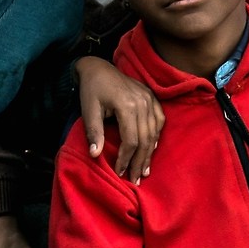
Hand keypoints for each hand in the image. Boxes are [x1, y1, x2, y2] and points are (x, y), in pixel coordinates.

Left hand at [75, 57, 163, 181]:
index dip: (125, 159)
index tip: (119, 172)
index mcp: (126, 105)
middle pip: (145, 139)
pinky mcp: (152, 97)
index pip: (131, 140)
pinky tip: (152, 149)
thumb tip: (95, 155)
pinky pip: (160, 120)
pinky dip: (157, 136)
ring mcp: (150, 99)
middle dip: (140, 162)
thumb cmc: (91, 90)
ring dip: (150, 153)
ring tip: (144, 170)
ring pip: (154, 132)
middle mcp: (143, 102)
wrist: (98, 68)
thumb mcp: (88, 110)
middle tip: (135, 180)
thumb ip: (93, 132)